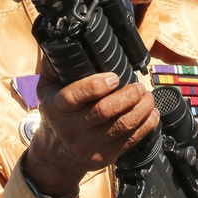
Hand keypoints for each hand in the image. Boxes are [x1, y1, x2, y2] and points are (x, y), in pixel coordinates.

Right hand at [25, 63, 159, 193]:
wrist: (56, 155)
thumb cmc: (56, 116)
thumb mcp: (46, 90)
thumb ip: (54, 67)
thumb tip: (64, 40)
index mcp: (57, 109)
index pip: (74, 96)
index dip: (97, 85)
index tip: (115, 77)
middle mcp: (72, 129)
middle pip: (105, 111)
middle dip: (129, 95)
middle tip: (139, 86)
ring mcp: (89, 146)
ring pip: (123, 125)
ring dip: (142, 108)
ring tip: (148, 97)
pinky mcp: (105, 156)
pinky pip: (132, 140)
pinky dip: (147, 125)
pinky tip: (152, 113)